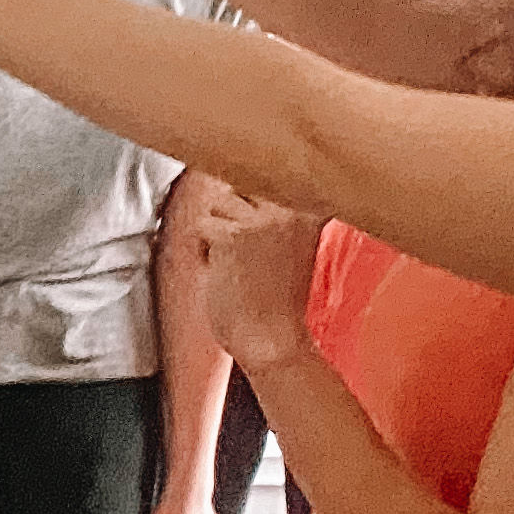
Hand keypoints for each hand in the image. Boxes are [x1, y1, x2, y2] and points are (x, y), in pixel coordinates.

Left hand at [195, 185, 325, 375]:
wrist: (275, 342)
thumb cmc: (279, 300)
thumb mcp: (290, 244)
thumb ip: (271, 213)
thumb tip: (232, 181)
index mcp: (311, 209)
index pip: (269, 171)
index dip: (251, 191)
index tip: (257, 216)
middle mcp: (289, 208)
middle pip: (239, 183)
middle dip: (232, 213)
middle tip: (244, 252)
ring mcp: (261, 221)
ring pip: (218, 203)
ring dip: (217, 232)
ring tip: (236, 264)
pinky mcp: (233, 237)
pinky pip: (202, 227)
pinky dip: (204, 251)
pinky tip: (222, 273)